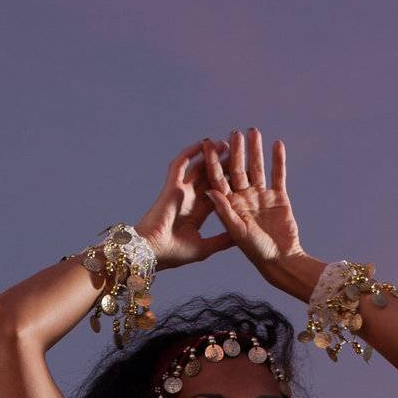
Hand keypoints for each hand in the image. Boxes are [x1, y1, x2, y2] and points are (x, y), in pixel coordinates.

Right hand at [134, 139, 237, 267]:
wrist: (152, 252)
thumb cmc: (174, 254)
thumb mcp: (205, 247)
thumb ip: (223, 240)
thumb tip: (242, 239)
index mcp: (198, 213)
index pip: (219, 193)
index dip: (231, 184)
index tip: (246, 174)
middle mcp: (190, 199)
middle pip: (210, 178)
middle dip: (223, 166)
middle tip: (238, 152)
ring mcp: (180, 191)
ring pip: (198, 168)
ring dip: (210, 155)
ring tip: (225, 143)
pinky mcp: (171, 186)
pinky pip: (180, 164)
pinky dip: (189, 153)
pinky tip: (202, 143)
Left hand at [203, 128, 304, 267]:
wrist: (281, 260)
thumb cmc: (256, 251)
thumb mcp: (237, 232)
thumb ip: (225, 211)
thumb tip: (210, 190)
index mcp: (229, 205)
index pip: (218, 178)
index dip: (213, 161)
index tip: (208, 144)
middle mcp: (243, 198)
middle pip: (237, 169)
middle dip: (235, 151)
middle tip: (234, 132)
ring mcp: (261, 196)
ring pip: (257, 168)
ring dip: (255, 150)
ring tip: (254, 131)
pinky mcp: (278, 197)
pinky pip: (277, 175)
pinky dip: (278, 160)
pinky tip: (277, 144)